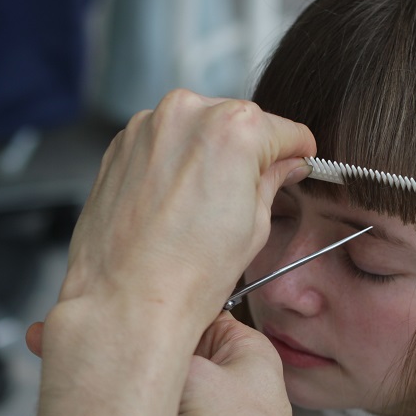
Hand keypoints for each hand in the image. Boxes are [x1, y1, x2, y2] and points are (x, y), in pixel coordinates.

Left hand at [59, 89, 314, 318]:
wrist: (124, 302)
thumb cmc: (187, 276)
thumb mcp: (253, 227)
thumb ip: (272, 181)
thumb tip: (283, 165)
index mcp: (234, 129)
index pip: (284, 130)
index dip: (296, 151)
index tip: (296, 160)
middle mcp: (187, 113)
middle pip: (236, 122)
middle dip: (248, 151)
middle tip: (246, 195)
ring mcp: (147, 126)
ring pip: (196, 129)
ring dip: (207, 155)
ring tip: (202, 208)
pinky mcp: (120, 145)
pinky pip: (162, 142)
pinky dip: (173, 163)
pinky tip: (174, 205)